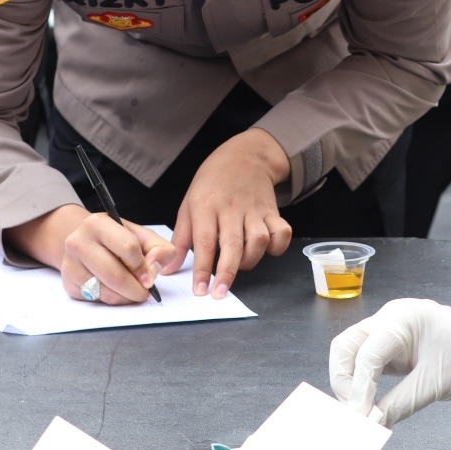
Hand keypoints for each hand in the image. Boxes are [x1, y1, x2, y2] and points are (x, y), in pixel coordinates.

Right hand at [7, 206, 178, 305]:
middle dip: (136, 289)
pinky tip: (115, 290)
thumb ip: (159, 248)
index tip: (150, 276)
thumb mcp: (141, 236)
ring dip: (126, 297)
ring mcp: (70, 263)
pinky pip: (97, 300)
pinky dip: (112, 300)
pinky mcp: (68, 283)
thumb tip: (154, 269)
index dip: (143, 266)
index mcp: (98, 223)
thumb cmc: (117, 239)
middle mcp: (78, 241)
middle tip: (145, 291)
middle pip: (115, 275)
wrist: (86, 242)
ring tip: (131, 290)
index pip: (128, 247)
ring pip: (106, 292)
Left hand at [170, 128, 292, 299]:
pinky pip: (282, 232)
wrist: (244, 156)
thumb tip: (169, 269)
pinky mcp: (272, 211)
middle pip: (232, 244)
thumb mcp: (188, 205)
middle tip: (220, 293)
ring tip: (239, 264)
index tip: (200, 290)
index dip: (203, 269)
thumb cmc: (212, 183)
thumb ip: (180, 239)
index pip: (204, 242)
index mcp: (206, 206)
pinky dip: (278, 246)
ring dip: (250, 259)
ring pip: (259, 240)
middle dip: (227, 272)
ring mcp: (254, 209)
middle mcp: (231, 208)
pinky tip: (267, 250)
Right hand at [329, 300, 450, 425]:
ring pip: (351, 354)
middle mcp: (390, 320)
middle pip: (345, 346)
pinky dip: (362, 382)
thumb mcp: (437, 383)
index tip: (361, 416)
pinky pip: (366, 362)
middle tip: (354, 412)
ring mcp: (389, 331)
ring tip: (359, 411)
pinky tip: (367, 402)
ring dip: (350, 383)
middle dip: (344, 381)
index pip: (366, 353)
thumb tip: (372, 422)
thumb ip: (401, 404)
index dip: (359, 388)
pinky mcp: (392, 346)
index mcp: (402, 319)